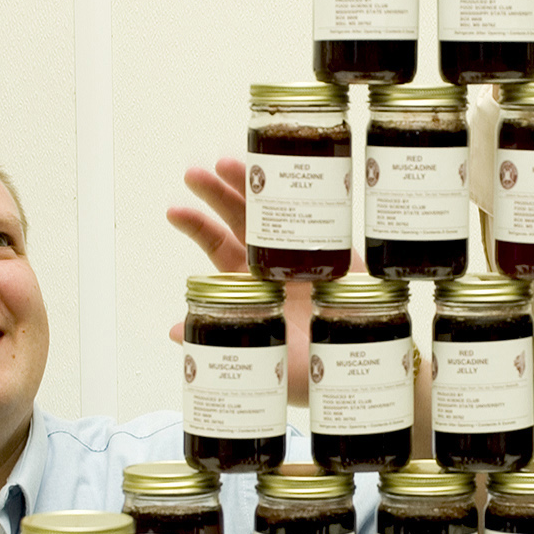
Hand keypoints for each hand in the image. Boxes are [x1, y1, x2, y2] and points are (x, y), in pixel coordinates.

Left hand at [166, 158, 365, 407]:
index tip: (175, 210)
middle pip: (241, 220)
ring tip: (231, 162)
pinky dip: (307, 194)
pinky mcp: (337, 253)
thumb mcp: (261, 360)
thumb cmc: (310, 371)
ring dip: (254, 185)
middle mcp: (272, 265)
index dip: (197, 227)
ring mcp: (304, 255)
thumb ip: (221, 342)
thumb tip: (173, 331)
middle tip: (198, 172)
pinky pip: (320, 217)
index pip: (217, 247)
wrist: (360, 367)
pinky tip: (292, 172)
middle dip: (219, 193)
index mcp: (250, 286)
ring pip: (275, 211)